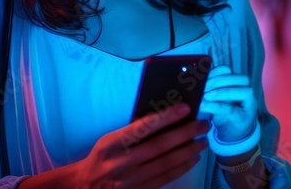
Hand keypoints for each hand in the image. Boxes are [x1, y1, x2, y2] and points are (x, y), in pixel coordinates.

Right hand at [69, 103, 207, 188]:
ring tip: (203, 141)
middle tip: (203, 124)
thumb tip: (164, 118)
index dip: (166, 117)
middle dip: (185, 133)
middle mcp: (122, 162)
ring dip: (188, 150)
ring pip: (166, 163)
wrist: (87, 186)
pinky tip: (192, 158)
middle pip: (160, 145)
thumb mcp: (109, 140)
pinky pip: (166, 178)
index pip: (143, 127)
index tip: (185, 108)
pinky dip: (182, 167)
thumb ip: (132, 132)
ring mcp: (131, 180)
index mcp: (112, 144)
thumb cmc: (102, 158)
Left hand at [200, 65, 257, 142]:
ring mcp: (249, 104)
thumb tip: (195, 82)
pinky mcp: (244, 117)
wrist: (232, 135)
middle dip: (219, 81)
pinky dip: (217, 106)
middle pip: (239, 78)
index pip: (228, 70)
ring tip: (206, 96)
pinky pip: (232, 109)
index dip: (215, 71)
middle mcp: (247, 90)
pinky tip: (204, 106)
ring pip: (243, 91)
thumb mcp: (216, 99)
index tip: (203, 77)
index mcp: (237, 82)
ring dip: (222, 92)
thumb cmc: (223, 114)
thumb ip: (210, 89)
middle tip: (204, 88)